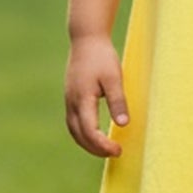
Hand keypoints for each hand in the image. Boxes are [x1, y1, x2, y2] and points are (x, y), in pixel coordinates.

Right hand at [65, 34, 129, 156]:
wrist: (86, 39)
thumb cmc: (101, 57)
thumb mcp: (114, 77)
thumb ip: (117, 101)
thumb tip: (123, 124)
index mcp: (82, 99)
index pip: (89, 131)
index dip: (103, 145)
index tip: (118, 150)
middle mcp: (71, 103)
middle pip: (79, 135)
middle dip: (95, 149)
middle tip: (115, 153)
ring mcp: (69, 100)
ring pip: (73, 131)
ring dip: (88, 144)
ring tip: (106, 149)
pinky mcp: (70, 97)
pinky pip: (73, 122)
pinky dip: (83, 133)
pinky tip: (96, 135)